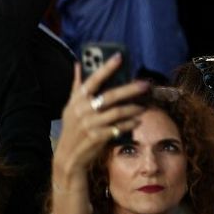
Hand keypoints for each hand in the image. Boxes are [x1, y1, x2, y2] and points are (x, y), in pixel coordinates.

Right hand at [54, 59, 148, 175]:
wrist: (68, 157)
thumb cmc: (72, 128)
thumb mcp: (70, 107)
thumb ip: (76, 86)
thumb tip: (78, 64)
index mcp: (77, 100)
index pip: (92, 80)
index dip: (106, 68)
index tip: (119, 56)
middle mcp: (83, 110)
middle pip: (111, 95)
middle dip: (130, 89)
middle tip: (145, 85)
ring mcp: (90, 124)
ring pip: (118, 112)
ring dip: (134, 108)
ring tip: (144, 107)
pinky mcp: (98, 137)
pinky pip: (119, 127)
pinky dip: (130, 123)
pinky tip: (137, 121)